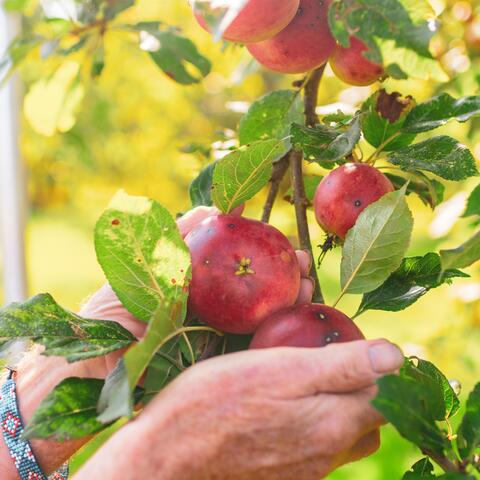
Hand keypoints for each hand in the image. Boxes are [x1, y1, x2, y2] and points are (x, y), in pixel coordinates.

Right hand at [74, 339, 403, 479]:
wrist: (167, 457)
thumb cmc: (218, 401)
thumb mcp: (282, 369)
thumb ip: (343, 366)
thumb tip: (397, 356)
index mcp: (334, 426)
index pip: (386, 397)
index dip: (380, 366)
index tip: (355, 343)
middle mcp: (327, 456)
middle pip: (366, 419)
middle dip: (361, 387)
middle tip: (330, 356)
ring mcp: (304, 471)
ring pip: (340, 433)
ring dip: (335, 404)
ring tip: (304, 377)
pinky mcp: (282, 475)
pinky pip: (314, 447)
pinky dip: (311, 422)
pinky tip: (280, 406)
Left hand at [80, 206, 314, 372]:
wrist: (90, 369)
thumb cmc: (110, 313)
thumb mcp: (143, 264)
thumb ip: (178, 236)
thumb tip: (215, 208)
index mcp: (198, 287)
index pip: (240, 263)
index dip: (265, 251)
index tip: (284, 239)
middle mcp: (212, 311)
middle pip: (258, 288)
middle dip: (285, 274)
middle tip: (304, 261)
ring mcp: (216, 339)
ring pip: (262, 318)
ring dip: (290, 301)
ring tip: (309, 284)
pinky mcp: (216, 366)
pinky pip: (251, 349)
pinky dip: (276, 336)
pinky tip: (297, 319)